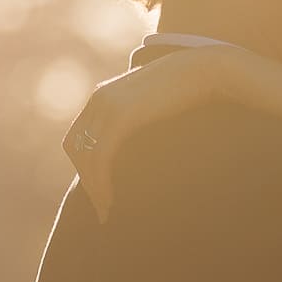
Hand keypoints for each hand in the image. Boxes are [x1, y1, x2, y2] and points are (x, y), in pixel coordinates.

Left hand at [64, 49, 237, 219]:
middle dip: (86, 180)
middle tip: (102, 208)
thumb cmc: (191, 88)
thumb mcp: (157, 102)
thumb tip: (144, 137)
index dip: (83, 165)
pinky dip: (101, 182)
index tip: (98, 188)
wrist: (206, 71)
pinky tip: (110, 199)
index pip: (78, 136)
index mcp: (103, 95)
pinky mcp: (121, 116)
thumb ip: (141, 115)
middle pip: (76, 148)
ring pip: (86, 157)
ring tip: (106, 210)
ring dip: (93, 187)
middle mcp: (98, 99)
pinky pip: (101, 156)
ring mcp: (107, 106)